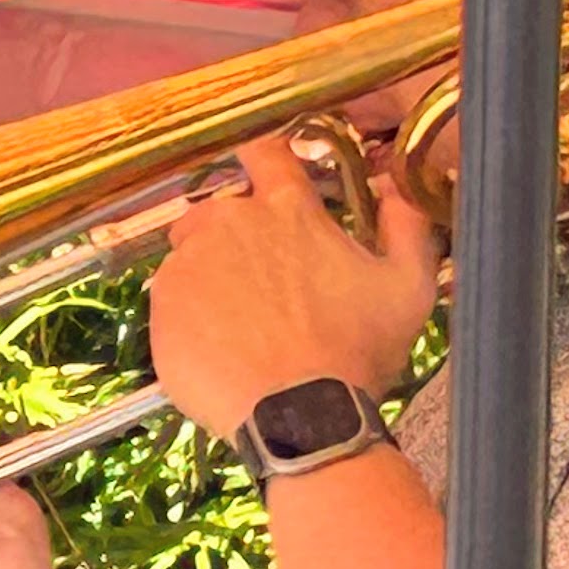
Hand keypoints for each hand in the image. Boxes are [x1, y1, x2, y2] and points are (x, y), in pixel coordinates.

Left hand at [147, 134, 442, 441]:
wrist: (298, 416)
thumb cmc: (356, 353)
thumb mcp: (408, 287)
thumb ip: (406, 226)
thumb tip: (397, 186)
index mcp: (288, 210)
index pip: (264, 152)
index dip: (262, 159)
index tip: (263, 173)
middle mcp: (230, 222)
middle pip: (221, 210)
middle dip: (237, 235)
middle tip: (263, 282)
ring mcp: (189, 261)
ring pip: (192, 252)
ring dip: (211, 272)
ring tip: (241, 319)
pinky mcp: (160, 302)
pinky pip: (171, 294)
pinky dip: (189, 311)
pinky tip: (218, 344)